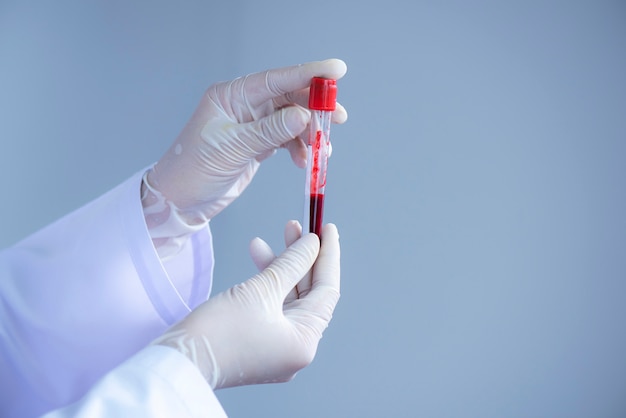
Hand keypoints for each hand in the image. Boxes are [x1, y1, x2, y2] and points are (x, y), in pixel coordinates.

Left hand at [146, 59, 347, 223]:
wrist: (181, 200)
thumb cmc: (193, 169)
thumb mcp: (232, 148)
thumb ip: (269, 131)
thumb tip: (303, 116)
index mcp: (231, 96)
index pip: (275, 79)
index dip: (308, 74)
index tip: (336, 71)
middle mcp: (244, 105)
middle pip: (288, 97)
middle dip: (315, 107)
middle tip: (337, 117)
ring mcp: (252, 124)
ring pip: (292, 120)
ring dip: (310, 133)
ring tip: (322, 150)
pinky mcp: (257, 143)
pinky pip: (287, 139)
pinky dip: (299, 148)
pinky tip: (305, 160)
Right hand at [153, 222, 340, 388]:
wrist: (178, 363)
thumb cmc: (219, 331)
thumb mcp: (261, 290)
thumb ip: (291, 263)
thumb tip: (312, 244)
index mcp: (305, 341)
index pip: (327, 290)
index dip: (328, 255)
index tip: (327, 227)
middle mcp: (295, 347)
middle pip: (307, 292)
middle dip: (299, 257)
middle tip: (293, 226)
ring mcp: (276, 347)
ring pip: (287, 297)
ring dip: (278, 266)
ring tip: (261, 240)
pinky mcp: (258, 343)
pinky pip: (271, 306)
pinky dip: (266, 283)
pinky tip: (255, 258)